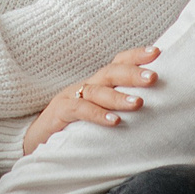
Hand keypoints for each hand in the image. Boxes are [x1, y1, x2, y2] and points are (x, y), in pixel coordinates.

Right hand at [20, 47, 159, 156]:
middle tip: (153, 78)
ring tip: (138, 103)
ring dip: (118, 97)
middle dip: (133, 73)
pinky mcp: (60, 113)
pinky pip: (80, 110)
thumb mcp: (100, 114)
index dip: (136, 56)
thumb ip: (121, 109)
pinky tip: (114, 122)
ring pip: (96, 91)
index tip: (157, 52)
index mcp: (98, 84)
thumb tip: (156, 110)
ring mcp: (71, 97)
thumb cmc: (75, 128)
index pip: (118, 63)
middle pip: (110, 72)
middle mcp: (86, 86)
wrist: (36, 141)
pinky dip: (97, 115)